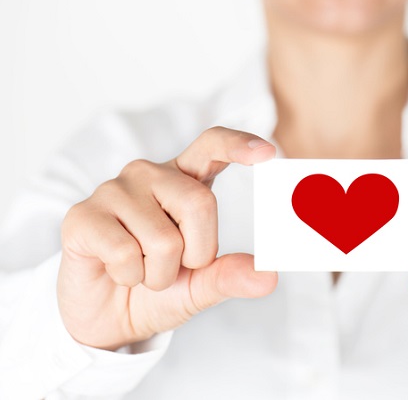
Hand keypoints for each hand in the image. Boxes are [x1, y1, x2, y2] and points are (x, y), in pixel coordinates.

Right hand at [58, 127, 277, 350]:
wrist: (108, 318)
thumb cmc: (159, 290)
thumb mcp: (201, 285)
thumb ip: (231, 276)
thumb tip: (269, 277)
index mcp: (185, 181)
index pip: (211, 147)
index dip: (237, 145)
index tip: (268, 152)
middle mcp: (150, 175)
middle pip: (200, 203)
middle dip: (196, 254)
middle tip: (173, 267)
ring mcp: (114, 190)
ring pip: (162, 239)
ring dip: (158, 275)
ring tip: (141, 271)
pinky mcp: (83, 215)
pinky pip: (124, 252)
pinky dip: (129, 277)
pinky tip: (116, 271)